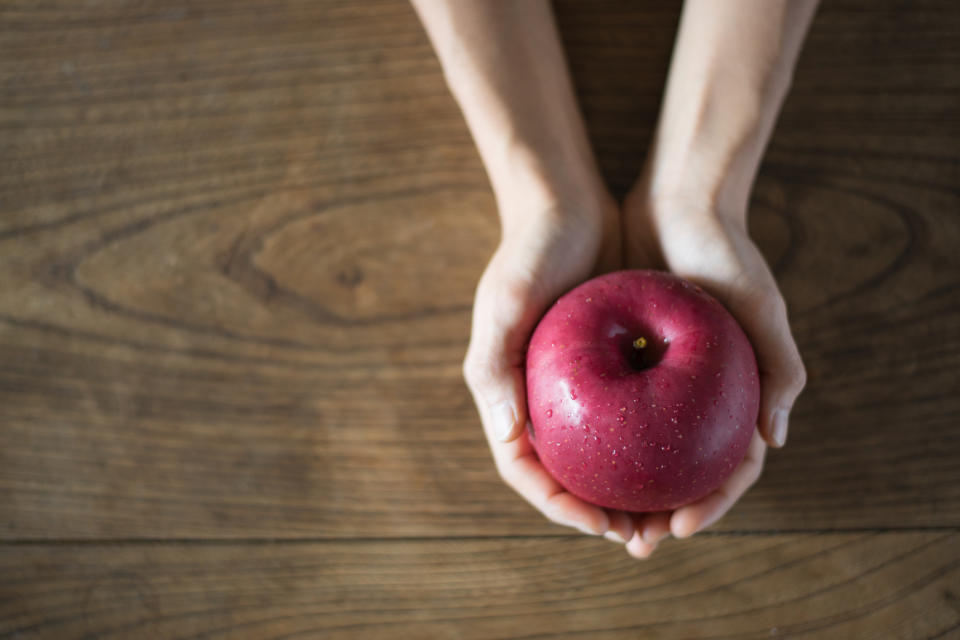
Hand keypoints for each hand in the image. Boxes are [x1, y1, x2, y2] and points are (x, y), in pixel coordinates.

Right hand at [463, 196, 638, 542]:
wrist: (568, 204)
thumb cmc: (530, 251)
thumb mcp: (505, 302)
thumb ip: (494, 368)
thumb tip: (510, 439)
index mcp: (511, 395)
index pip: (527, 471)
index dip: (560, 506)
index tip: (601, 525)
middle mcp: (544, 398)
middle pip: (570, 475)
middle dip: (602, 514)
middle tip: (643, 537)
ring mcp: (579, 386)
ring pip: (606, 456)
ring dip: (633, 492)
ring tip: (671, 515)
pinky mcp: (613, 365)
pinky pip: (636, 417)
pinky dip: (655, 445)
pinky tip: (689, 459)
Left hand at [618, 186, 806, 557]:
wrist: (677, 201)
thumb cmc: (723, 248)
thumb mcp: (758, 300)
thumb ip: (778, 363)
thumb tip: (774, 442)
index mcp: (734, 394)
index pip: (726, 470)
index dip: (706, 506)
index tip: (677, 528)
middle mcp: (695, 395)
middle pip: (678, 472)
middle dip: (657, 513)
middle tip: (631, 541)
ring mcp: (658, 381)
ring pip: (640, 451)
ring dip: (622, 489)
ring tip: (598, 517)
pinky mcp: (622, 360)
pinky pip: (608, 409)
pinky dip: (596, 440)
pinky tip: (571, 462)